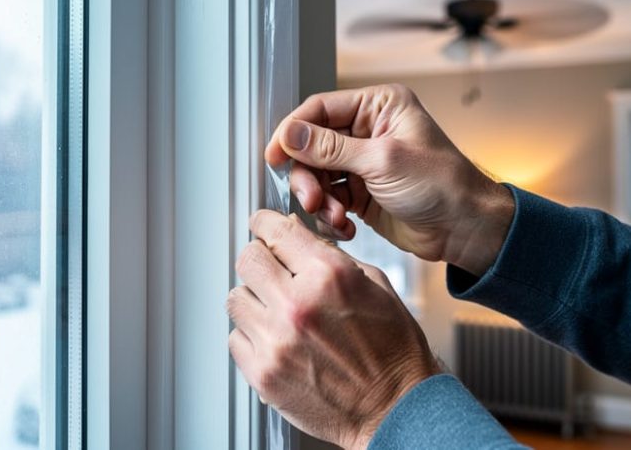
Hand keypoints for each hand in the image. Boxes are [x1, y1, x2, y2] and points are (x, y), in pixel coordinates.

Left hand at [228, 210, 439, 448]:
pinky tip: (276, 340)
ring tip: (277, 312)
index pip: (275, 230)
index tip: (262, 226)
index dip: (265, 223)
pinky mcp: (263, 372)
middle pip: (248, 259)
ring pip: (236, 297)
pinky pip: (235, 337)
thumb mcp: (374, 286)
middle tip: (272, 271)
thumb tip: (296, 236)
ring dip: (254, 300)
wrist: (396, 407)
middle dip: (260, 260)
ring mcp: (276, 339)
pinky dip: (251, 336)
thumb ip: (330, 257)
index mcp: (329, 275)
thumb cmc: (392, 350)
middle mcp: (298, 303)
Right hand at [265, 84, 513, 275]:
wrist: (465, 229)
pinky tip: (344, 226)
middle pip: (311, 146)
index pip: (320, 110)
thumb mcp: (383, 161)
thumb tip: (291, 135)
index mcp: (378, 107)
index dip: (293, 132)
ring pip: (316, 175)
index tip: (274, 155)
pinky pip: (327, 198)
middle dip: (308, 175)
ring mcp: (362, 162)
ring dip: (318, 199)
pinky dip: (329, 214)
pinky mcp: (359, 192)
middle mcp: (367, 130)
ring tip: (333, 215)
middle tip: (311, 197)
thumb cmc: (444, 186)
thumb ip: (331, 148)